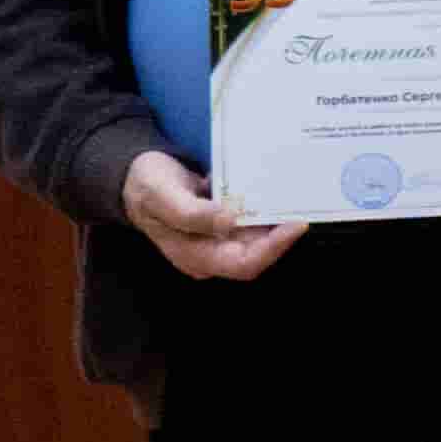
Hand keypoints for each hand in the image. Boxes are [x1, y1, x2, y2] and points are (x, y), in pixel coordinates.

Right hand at [121, 150, 301, 283]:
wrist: (136, 177)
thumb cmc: (145, 189)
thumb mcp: (162, 196)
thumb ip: (192, 214)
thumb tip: (229, 221)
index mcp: (196, 256)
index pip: (244, 264)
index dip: (274, 249)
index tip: (297, 224)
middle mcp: (212, 252)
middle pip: (259, 252)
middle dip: (282, 232)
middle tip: (304, 204)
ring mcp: (220, 238)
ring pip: (260, 236)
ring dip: (279, 218)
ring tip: (299, 196)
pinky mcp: (226, 223)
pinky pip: (253, 220)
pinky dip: (268, 207)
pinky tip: (280, 190)